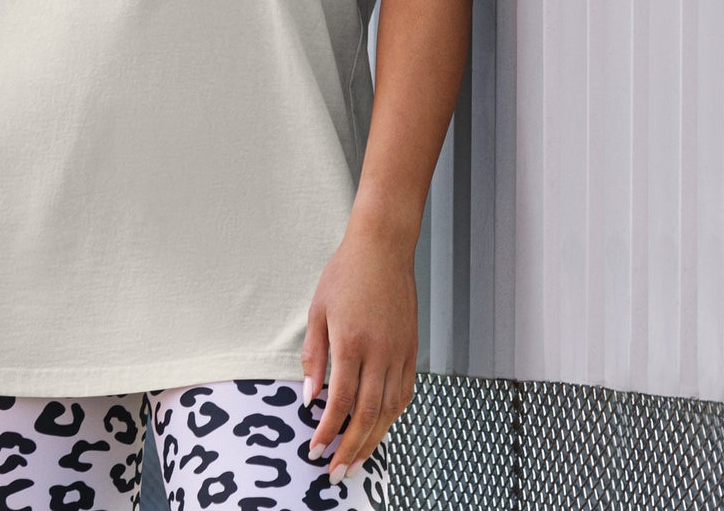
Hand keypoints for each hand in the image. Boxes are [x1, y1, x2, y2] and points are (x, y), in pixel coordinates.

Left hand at [300, 221, 417, 482]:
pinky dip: (392, 417)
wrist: (382, 250)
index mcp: (351, 342)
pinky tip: (379, 428)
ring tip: (356, 460)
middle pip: (368, 415)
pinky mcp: (412, 351)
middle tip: (335, 472)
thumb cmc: (344, 275)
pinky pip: (404, 394)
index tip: (315, 449)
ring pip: (389, 411)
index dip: (328, 430)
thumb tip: (311, 397)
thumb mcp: (318, 310)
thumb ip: (314, 355)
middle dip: (351, 448)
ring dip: (373, 440)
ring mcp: (400, 354)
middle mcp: (379, 353)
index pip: (341, 400)